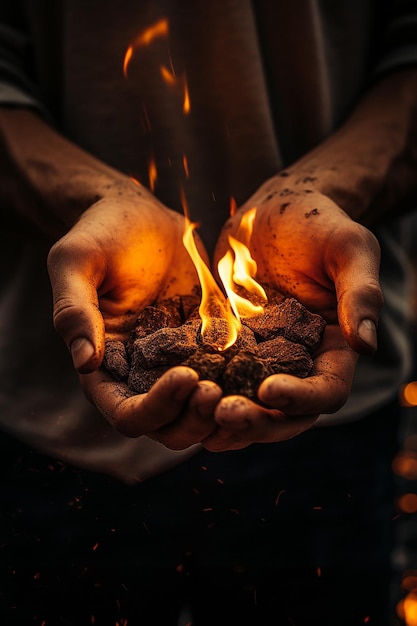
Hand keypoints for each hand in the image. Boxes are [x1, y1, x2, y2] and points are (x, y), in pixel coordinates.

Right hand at [47, 180, 221, 445]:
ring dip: (223, 409)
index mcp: (106, 366)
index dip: (156, 408)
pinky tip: (267, 365)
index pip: (127, 414)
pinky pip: (229, 376)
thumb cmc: (101, 232)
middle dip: (195, 418)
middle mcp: (142, 374)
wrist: (140, 214)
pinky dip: (246, 381)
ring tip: (247, 383)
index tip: (186, 376)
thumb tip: (86, 363)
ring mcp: (177, 362)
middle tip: (219, 388)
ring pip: (202, 412)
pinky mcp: (207, 345)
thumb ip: (74, 310)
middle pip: (169, 426)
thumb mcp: (76, 261)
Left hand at [205, 172, 382, 449]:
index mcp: (334, 348)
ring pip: (250, 407)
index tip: (269, 389)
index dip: (302, 398)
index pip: (327, 391)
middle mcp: (300, 364)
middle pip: (286, 414)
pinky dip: (201, 396)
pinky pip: (216, 382)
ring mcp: (261, 361)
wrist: (270, 212)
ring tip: (200, 413)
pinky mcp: (228, 350)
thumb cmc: (317, 223)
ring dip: (227, 420)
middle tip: (225, 413)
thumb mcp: (348, 248)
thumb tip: (366, 345)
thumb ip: (361, 294)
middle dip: (259, 420)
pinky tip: (178, 396)